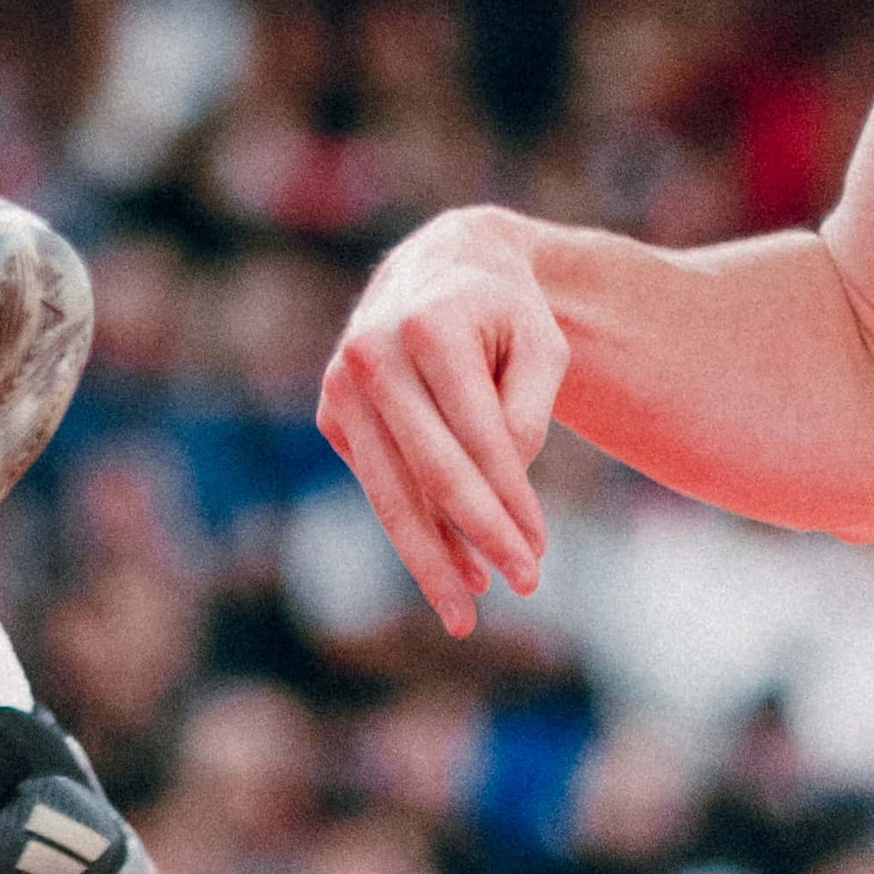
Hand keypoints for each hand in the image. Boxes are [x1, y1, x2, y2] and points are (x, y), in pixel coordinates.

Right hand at [321, 205, 566, 634]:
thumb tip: (502, 489)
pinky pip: (377, 483)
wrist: (443, 263)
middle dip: (478, 540)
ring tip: (467, 610)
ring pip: (390, 491)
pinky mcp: (331, 408)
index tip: (539, 555)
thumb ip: (527, 415)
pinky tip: (453, 559)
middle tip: (521, 587)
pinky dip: (414, 527)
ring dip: (431, 556)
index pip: (479, 440)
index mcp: (429, 327)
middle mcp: (373, 351)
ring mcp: (343, 380)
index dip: (512, 505)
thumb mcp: (542, 347)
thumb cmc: (505, 311)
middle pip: (429, 475)